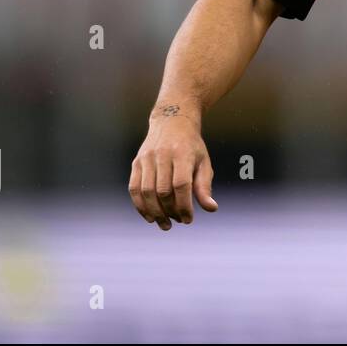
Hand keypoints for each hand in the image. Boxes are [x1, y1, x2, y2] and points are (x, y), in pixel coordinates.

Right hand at [129, 103, 217, 229]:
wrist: (171, 121)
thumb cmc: (191, 146)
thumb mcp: (203, 162)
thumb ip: (205, 186)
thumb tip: (211, 209)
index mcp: (182, 153)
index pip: (182, 185)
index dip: (184, 205)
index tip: (188, 219)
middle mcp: (162, 155)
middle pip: (163, 190)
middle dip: (170, 211)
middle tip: (177, 221)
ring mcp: (147, 158)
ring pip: (147, 191)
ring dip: (155, 212)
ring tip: (164, 224)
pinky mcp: (136, 163)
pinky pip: (134, 188)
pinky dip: (140, 205)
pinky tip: (149, 216)